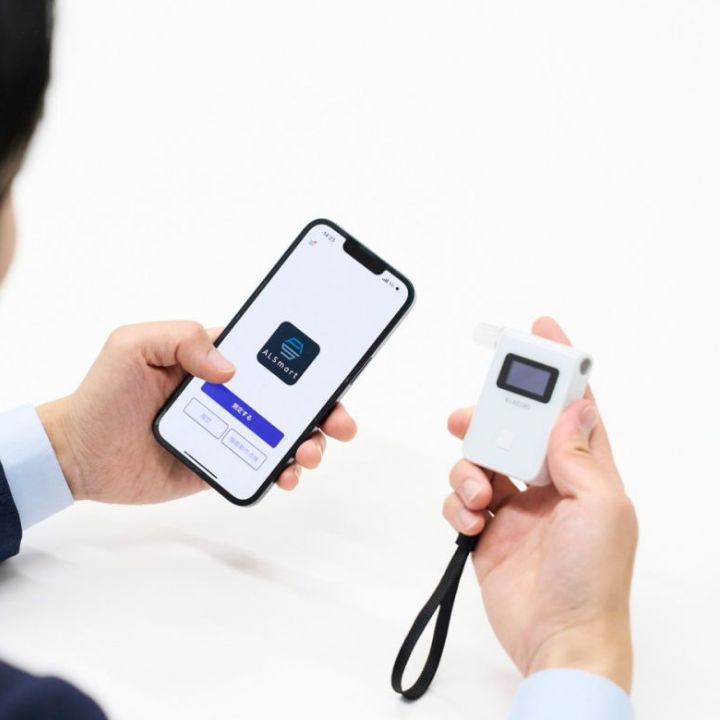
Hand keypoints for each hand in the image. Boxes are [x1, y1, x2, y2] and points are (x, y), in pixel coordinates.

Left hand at [37, 321, 356, 503]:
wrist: (79, 454)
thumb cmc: (103, 393)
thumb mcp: (132, 345)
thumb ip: (180, 337)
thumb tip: (229, 368)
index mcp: (216, 360)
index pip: (272, 354)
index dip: (306, 360)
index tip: (333, 367)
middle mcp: (231, 394)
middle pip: (292, 397)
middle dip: (326, 407)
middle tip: (341, 421)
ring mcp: (230, 429)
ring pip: (286, 433)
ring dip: (311, 441)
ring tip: (309, 452)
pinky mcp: (223, 461)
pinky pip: (263, 465)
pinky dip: (283, 471)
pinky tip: (286, 474)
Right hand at [442, 317, 637, 691]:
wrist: (557, 640)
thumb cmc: (594, 580)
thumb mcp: (601, 508)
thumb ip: (578, 455)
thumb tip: (573, 408)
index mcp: (585, 472)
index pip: (573, 408)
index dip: (560, 369)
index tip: (541, 333)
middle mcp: (550, 484)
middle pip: (514, 429)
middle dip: (490, 419)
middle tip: (469, 418)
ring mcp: (516, 508)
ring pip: (479, 462)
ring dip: (468, 470)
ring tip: (478, 495)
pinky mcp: (486, 531)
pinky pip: (459, 500)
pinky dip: (456, 504)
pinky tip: (470, 521)